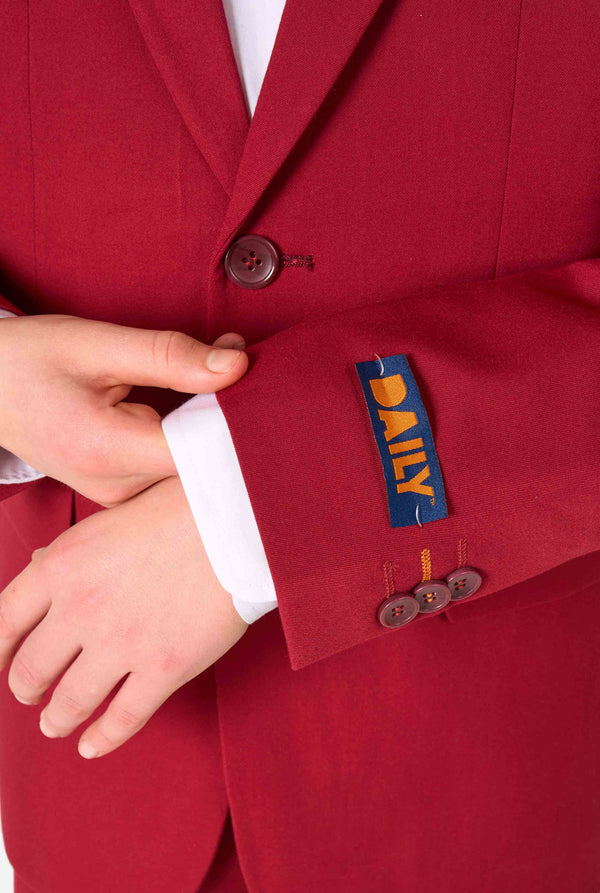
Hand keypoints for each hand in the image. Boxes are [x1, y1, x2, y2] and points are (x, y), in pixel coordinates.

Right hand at [0, 314, 247, 504]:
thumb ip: (170, 355)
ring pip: (190, 468)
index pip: (202, 451)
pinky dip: (188, 437)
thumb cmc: (31, 361)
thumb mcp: (97, 344)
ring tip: (211, 377)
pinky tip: (189, 405)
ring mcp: (118, 496)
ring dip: (208, 425)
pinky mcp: (121, 492)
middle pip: (200, 463)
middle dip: (227, 416)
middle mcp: (115, 488)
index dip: (237, 418)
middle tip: (238, 364)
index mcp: (106, 452)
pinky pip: (171, 470)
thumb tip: (238, 364)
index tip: (259, 382)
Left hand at [0, 475, 247, 757]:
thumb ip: (69, 550)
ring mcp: (121, 644)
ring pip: (70, 702)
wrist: (235, 520)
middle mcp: (81, 610)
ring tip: (55, 724)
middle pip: (31, 669)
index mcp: (62, 567)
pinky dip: (103, 738)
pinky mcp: (163, 669)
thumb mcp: (108, 518)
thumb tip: (39, 567)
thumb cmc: (178, 508)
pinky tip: (92, 745)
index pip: (4, 620)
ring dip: (56, 719)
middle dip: (26, 687)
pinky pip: (124, 718)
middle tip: (30, 692)